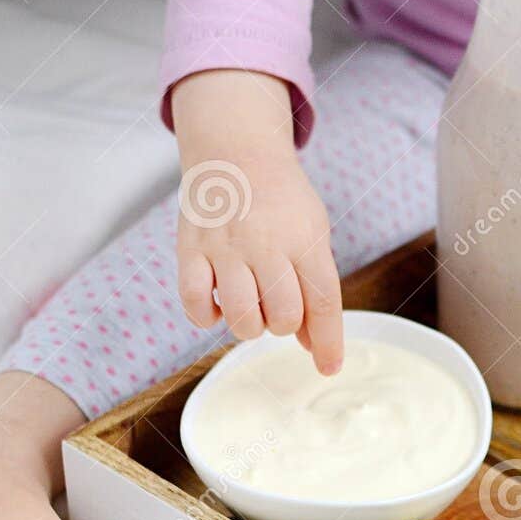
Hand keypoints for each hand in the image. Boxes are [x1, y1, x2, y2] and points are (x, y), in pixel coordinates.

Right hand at [171, 70, 342, 373]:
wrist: (235, 151)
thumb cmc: (282, 201)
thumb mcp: (312, 234)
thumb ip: (314, 287)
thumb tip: (313, 346)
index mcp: (305, 240)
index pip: (323, 301)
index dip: (329, 342)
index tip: (329, 368)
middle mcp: (266, 244)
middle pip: (283, 316)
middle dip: (283, 326)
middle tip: (277, 307)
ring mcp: (226, 247)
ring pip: (241, 317)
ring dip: (248, 326)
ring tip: (249, 306)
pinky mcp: (190, 248)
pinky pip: (195, 302)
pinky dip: (206, 316)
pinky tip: (216, 304)